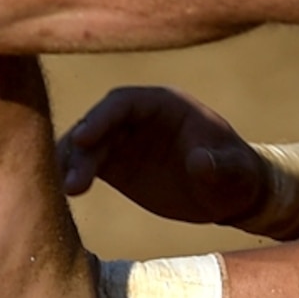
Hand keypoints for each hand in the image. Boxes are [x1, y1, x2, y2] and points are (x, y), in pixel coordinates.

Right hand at [61, 85, 268, 223]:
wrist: (229, 193)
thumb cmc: (235, 173)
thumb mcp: (234, 171)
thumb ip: (218, 165)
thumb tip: (199, 162)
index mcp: (164, 104)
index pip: (123, 102)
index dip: (101, 118)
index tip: (83, 140)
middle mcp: (137, 118)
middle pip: (97, 124)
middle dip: (82, 149)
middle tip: (73, 180)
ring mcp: (123, 140)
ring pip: (85, 146)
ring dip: (72, 165)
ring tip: (68, 193)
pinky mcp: (115, 165)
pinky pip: (85, 166)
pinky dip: (72, 176)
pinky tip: (62, 195)